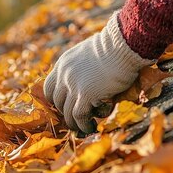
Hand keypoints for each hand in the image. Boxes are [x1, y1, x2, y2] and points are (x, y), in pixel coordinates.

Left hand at [43, 12, 154, 132]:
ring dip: (75, 123)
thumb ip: (84, 66)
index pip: (49, 87)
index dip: (56, 100)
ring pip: (66, 112)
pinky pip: (79, 116)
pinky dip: (83, 125)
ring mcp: (73, 85)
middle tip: (77, 119)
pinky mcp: (85, 95)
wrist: (123, 45)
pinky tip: (91, 127)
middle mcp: (64, 75)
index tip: (65, 107)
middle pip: (57, 102)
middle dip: (65, 112)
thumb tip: (90, 78)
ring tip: (85, 127)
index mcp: (64, 64)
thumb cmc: (114, 48)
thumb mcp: (90, 53)